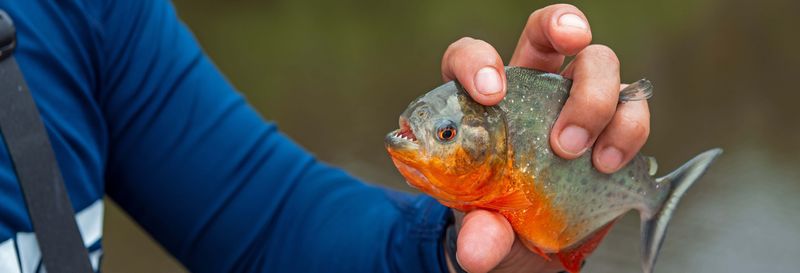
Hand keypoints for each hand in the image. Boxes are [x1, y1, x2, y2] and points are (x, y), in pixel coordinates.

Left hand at [439, 4, 649, 272]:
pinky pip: (633, 106)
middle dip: (561, 30)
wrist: (534, 245)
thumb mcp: (481, 230)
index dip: (477, 61)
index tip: (489, 93)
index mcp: (483, 103)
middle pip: (547, 32)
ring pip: (599, 61)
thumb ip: (478, 233)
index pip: (470, 57)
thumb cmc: (496, 221)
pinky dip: (629, 128)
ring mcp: (574, 102)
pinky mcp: (612, 126)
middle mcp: (529, 90)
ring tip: (577, 152)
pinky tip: (608, 163)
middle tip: (563, 69)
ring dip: (596, 98)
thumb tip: (478, 247)